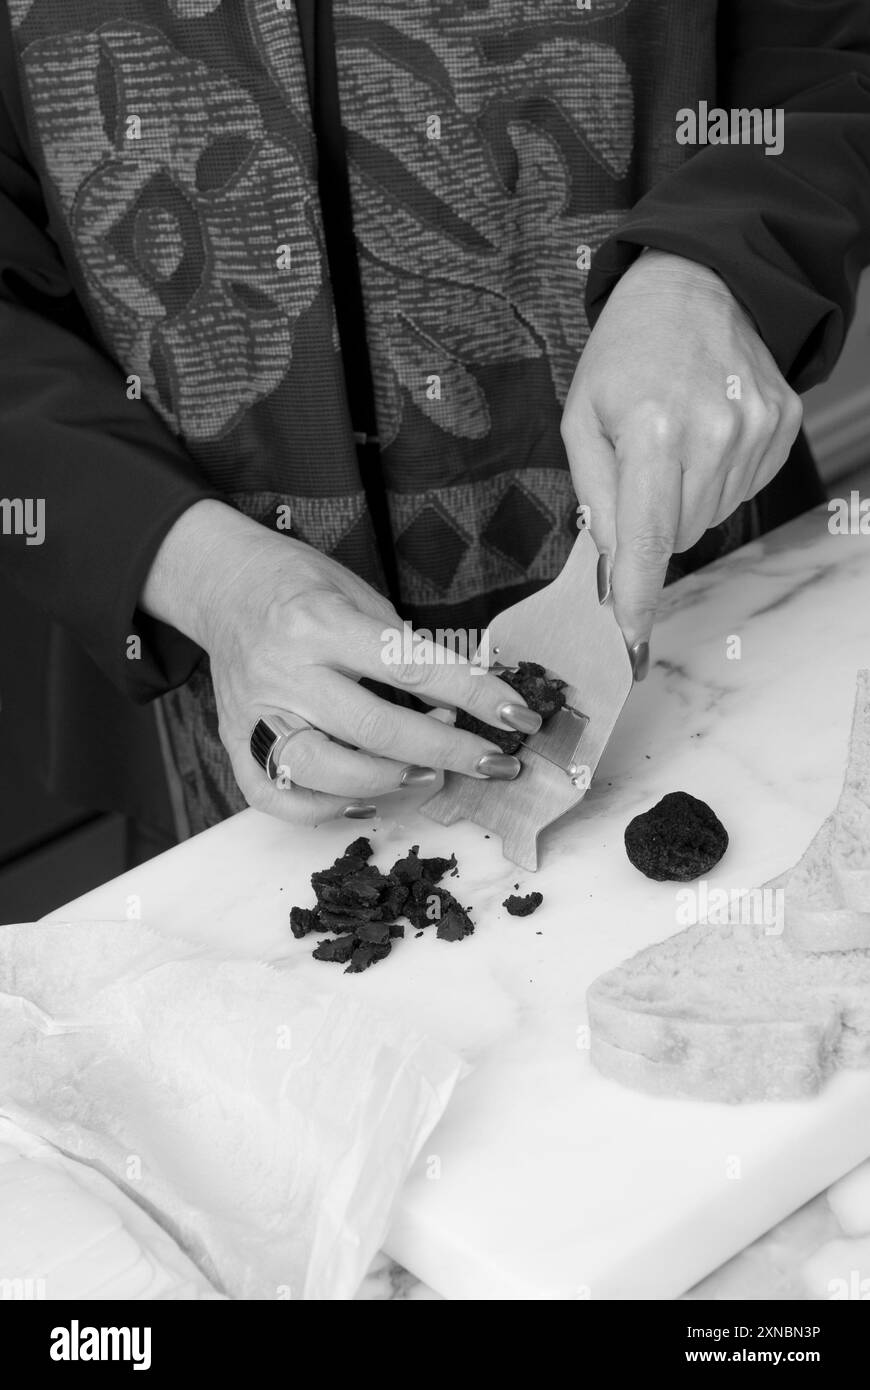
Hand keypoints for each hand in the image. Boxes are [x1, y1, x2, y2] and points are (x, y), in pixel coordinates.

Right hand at [141, 501, 541, 824]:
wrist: (223, 585)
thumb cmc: (302, 586)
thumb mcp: (360, 595)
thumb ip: (405, 649)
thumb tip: (472, 698)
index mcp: (319, 622)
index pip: (411, 667)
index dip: (473, 695)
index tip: (517, 716)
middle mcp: (283, 671)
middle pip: (375, 731)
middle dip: (447, 751)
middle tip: (492, 761)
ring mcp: (253, 714)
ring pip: (326, 773)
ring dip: (392, 782)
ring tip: (431, 773)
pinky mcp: (232, 742)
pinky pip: (277, 799)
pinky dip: (326, 810)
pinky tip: (365, 798)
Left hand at [561, 250, 802, 671]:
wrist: (699, 283)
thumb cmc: (627, 351)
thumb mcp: (581, 416)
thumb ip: (593, 496)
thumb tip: (609, 565)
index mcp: (654, 432)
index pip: (645, 541)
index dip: (636, 598)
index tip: (631, 642)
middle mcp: (714, 435)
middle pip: (678, 537)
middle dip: (651, 524)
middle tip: (641, 469)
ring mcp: (757, 432)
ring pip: (710, 518)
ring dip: (685, 499)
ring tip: (674, 439)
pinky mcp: (783, 426)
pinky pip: (742, 490)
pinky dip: (717, 477)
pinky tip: (707, 432)